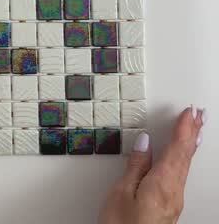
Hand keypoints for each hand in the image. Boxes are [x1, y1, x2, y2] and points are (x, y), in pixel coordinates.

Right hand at [99, 106, 205, 223]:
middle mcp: (174, 190)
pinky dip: (183, 159)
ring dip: (190, 145)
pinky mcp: (169, 207)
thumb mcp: (121, 191)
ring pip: (185, 165)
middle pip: (186, 156)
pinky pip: (180, 175)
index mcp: (163, 181)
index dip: (183, 128)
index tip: (188, 112)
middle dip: (192, 133)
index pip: (177, 148)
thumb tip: (144, 143)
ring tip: (195, 131)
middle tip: (199, 115)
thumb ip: (135, 166)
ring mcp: (174, 200)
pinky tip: (180, 158)